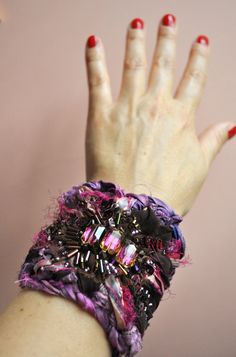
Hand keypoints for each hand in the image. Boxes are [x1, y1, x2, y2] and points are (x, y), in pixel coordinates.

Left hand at [84, 15, 234, 215]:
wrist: (133, 208)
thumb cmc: (168, 193)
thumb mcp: (199, 168)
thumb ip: (213, 141)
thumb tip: (232, 125)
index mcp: (181, 118)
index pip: (194, 79)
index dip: (198, 58)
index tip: (201, 41)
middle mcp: (156, 106)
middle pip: (164, 64)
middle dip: (167, 39)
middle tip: (168, 18)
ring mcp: (128, 108)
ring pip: (133, 64)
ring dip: (136, 40)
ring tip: (137, 22)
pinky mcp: (101, 116)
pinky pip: (97, 80)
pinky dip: (94, 59)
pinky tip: (94, 41)